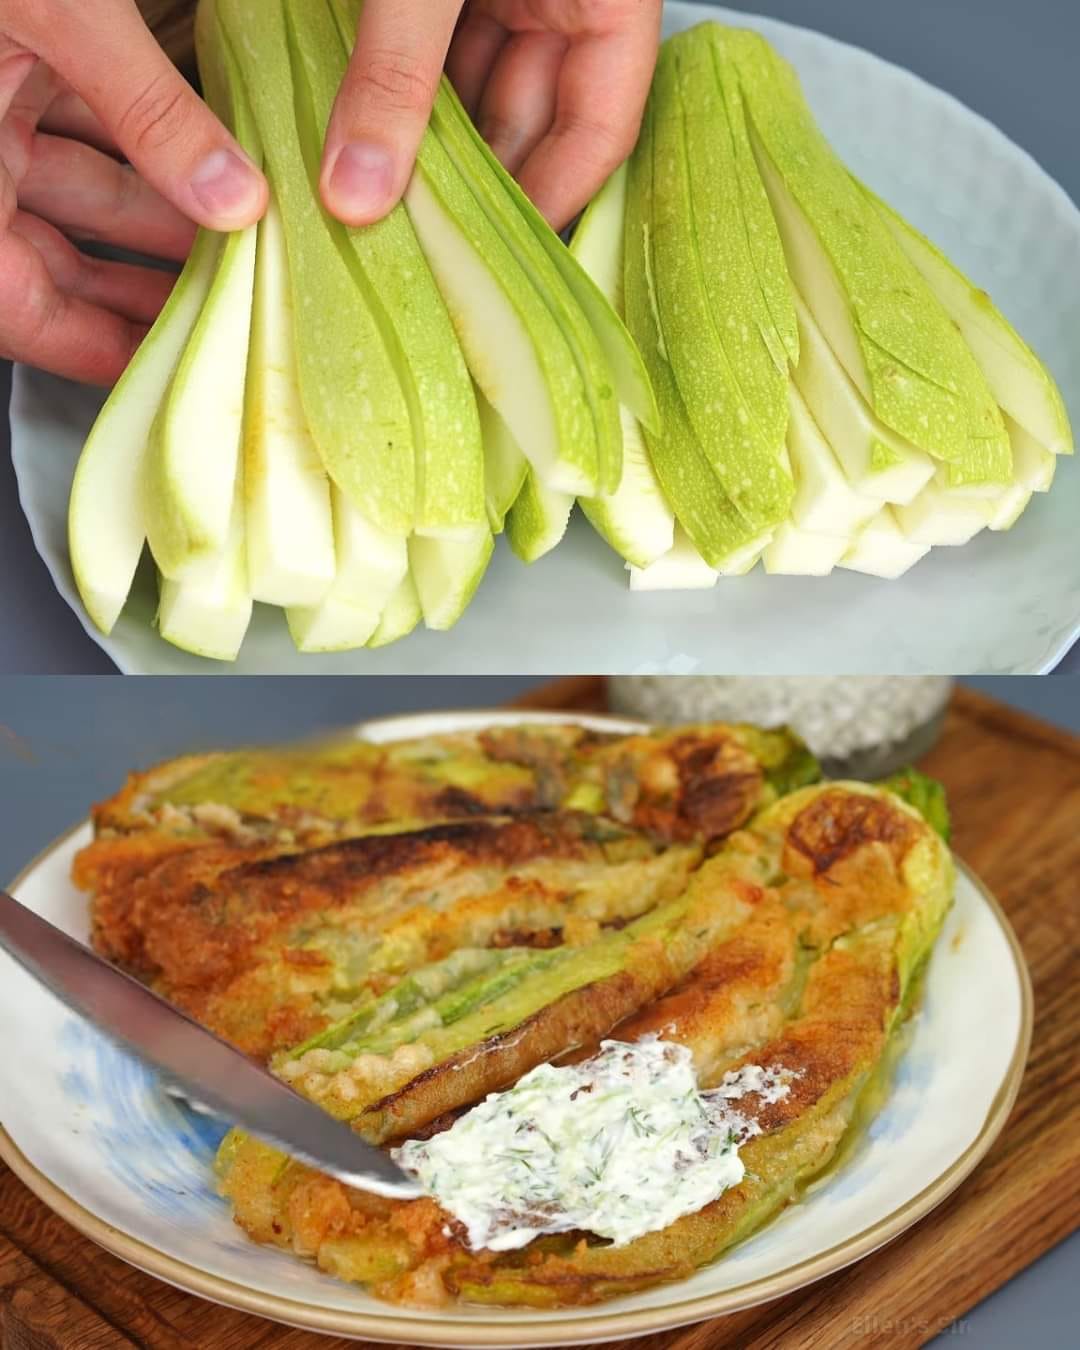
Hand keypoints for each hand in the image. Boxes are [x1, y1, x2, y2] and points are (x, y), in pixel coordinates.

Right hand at [0, 0, 266, 384]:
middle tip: (230, 311)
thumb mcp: (54, 14)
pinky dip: (134, 144)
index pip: (23, 313)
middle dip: (145, 288)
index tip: (175, 370)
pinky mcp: (5, 58)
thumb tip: (234, 197)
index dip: (99, 352)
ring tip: (237, 242)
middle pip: (55, 263)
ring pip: (73, 192)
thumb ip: (147, 111)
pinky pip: (71, 125)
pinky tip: (200, 157)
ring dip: (154, 216)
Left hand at [322, 0, 661, 230]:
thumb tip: (359, 191)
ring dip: (426, 143)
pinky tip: (360, 139)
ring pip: (474, 91)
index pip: (600, 128)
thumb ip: (397, 70)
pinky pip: (430, 51)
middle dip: (471, 182)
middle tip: (418, 244)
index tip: (498, 265)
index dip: (551, 200)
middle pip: (531, 121)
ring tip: (379, 202)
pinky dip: (396, 94)